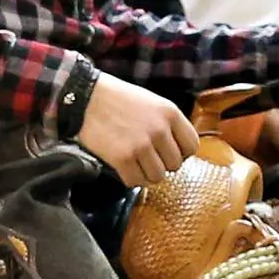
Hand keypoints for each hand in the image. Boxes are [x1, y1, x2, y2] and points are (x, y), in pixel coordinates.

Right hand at [76, 72, 194, 188]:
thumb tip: (178, 150)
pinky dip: (130, 178)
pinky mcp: (122, 158)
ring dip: (146, 173)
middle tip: (148, 157)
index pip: (192, 146)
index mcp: (170, 113)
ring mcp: (141, 145)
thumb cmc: (118, 98)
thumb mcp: (152, 102)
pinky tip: (123, 167)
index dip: (181, 153)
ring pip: (157, 177)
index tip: (168, 152)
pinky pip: (135, 182)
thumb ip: (168, 123)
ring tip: (135, 162)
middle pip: (175, 165)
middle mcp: (159, 130)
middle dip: (162, 164)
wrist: (86, 96)